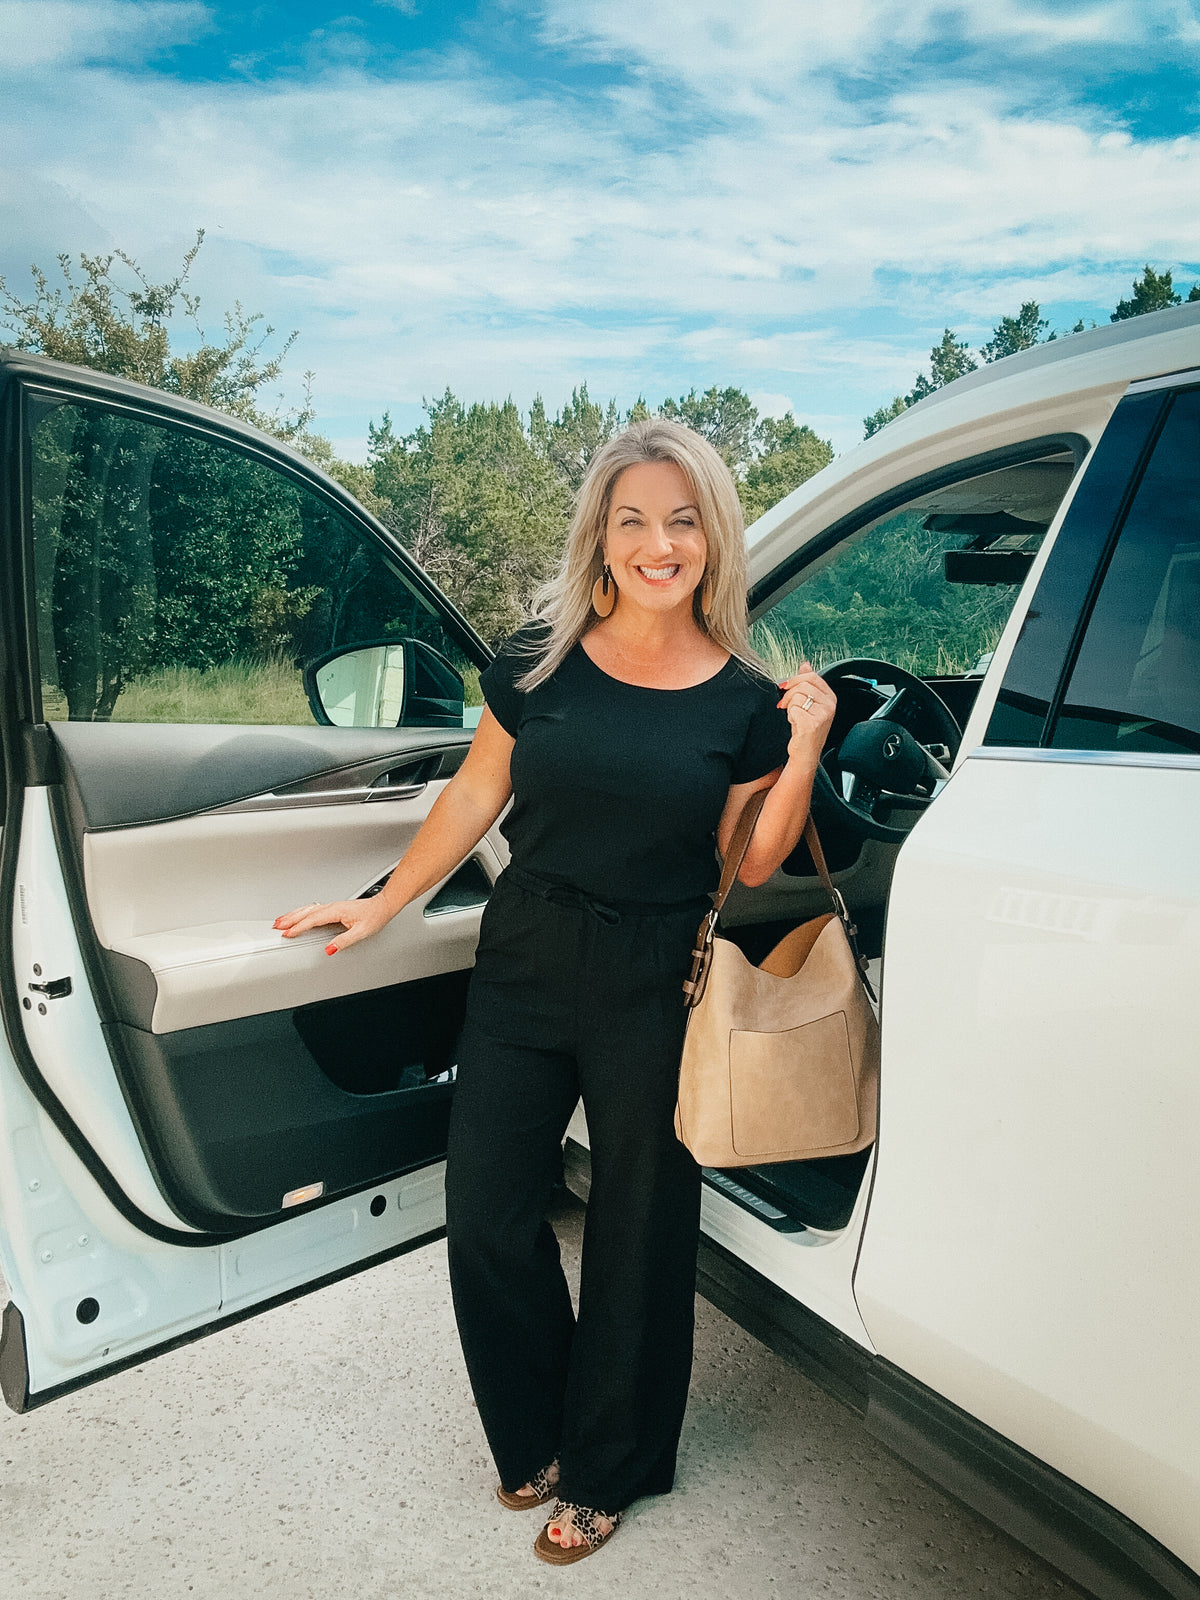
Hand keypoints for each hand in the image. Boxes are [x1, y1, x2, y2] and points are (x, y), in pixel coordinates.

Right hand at [273, 896, 394, 954]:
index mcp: (336, 911)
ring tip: (280, 920)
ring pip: (307, 909)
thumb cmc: (374, 917)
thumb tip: (329, 949)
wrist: (382, 906)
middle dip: (289, 919)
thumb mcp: (361, 932)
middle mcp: (332, 906)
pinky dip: (301, 912)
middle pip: (306, 912)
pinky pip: (312, 909)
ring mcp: (331, 906)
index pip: (312, 920)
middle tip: (276, 926)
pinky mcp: (333, 908)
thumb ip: (344, 941)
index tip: (287, 933)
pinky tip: (297, 915)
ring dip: (293, 914)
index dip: (298, 927)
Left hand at [777, 661, 836, 756]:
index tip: (785, 687)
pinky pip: (793, 709)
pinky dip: (789, 716)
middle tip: (786, 704)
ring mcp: (822, 715)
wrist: (805, 753)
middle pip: (803, 685)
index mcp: (830, 697)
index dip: (795, 679)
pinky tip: (795, 724)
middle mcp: (830, 705)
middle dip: (789, 694)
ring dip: (790, 707)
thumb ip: (808, 683)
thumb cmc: (806, 729)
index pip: (812, 676)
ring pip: (797, 697)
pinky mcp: (812, 724)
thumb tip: (805, 665)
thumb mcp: (810, 703)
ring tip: (794, 716)